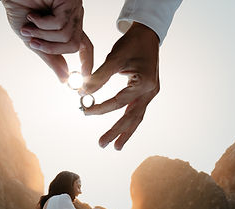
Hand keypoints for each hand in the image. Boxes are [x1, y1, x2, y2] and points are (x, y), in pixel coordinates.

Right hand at [1, 0, 92, 80]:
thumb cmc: (20, 8)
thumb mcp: (33, 39)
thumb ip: (49, 57)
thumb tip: (65, 79)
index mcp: (68, 26)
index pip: (85, 46)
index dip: (87, 62)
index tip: (85, 77)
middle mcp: (73, 17)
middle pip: (74, 46)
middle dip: (52, 49)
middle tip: (34, 43)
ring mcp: (73, 8)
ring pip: (66, 37)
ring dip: (43, 35)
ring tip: (29, 26)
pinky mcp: (69, 0)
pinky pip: (59, 25)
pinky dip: (42, 24)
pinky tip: (32, 16)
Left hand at [81, 22, 159, 149]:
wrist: (147, 35)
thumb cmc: (131, 43)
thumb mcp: (114, 58)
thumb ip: (99, 77)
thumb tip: (83, 92)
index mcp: (144, 82)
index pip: (118, 102)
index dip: (100, 108)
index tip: (85, 111)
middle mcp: (150, 91)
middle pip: (131, 117)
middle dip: (116, 132)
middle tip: (102, 144)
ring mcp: (151, 94)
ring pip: (137, 118)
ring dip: (126, 133)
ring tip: (116, 147)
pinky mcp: (149, 93)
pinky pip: (138, 112)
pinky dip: (130, 123)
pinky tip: (123, 131)